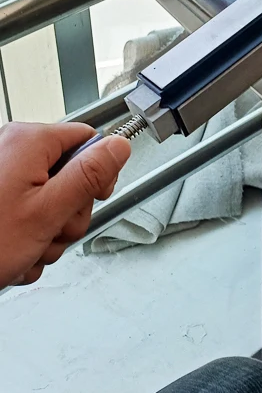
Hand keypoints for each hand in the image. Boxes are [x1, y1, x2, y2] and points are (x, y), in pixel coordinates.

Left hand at [0, 121, 130, 287]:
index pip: (89, 140)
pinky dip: (28, 238)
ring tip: (28, 247)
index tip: (92, 197)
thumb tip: (119, 146)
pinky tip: (16, 252)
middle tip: (50, 232)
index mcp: (28, 142)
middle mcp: (12, 150)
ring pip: (51, 201)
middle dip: (68, 214)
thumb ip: (90, 175)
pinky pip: (29, 213)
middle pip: (71, 175)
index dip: (98, 173)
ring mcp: (2, 174)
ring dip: (48, 233)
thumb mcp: (49, 211)